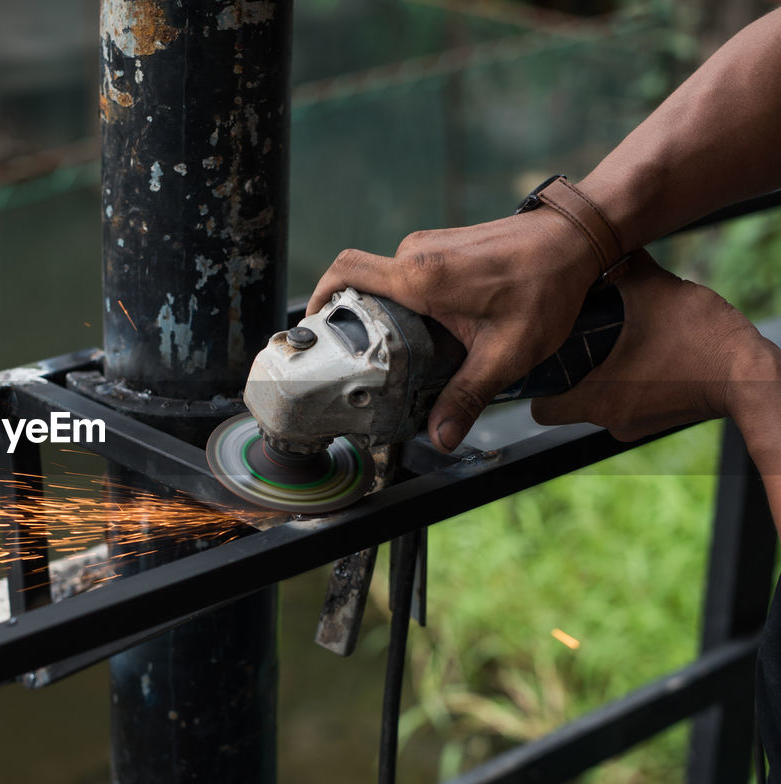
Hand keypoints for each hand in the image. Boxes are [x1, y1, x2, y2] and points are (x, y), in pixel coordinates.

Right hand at [308, 207, 600, 451]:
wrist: (577, 238)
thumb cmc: (546, 286)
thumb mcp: (507, 352)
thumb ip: (468, 395)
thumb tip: (441, 437)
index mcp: (421, 275)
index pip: (345, 271)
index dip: (319, 296)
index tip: (315, 328)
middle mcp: (416, 252)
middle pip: (362, 287)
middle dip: (359, 323)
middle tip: (368, 362)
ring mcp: (429, 244)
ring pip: (386, 283)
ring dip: (389, 315)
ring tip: (406, 352)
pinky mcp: (442, 245)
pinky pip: (407, 275)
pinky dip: (408, 302)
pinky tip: (432, 331)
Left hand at [530, 251, 766, 440]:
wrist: (755, 376)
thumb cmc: (702, 338)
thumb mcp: (656, 290)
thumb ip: (624, 266)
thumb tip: (607, 239)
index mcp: (597, 399)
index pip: (541, 409)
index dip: (538, 386)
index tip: (547, 358)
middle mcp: (611, 421)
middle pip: (569, 404)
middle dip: (571, 374)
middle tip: (580, 342)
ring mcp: (636, 426)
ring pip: (601, 403)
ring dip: (603, 376)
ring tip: (617, 342)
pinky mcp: (660, 423)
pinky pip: (630, 404)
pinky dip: (630, 383)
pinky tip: (645, 354)